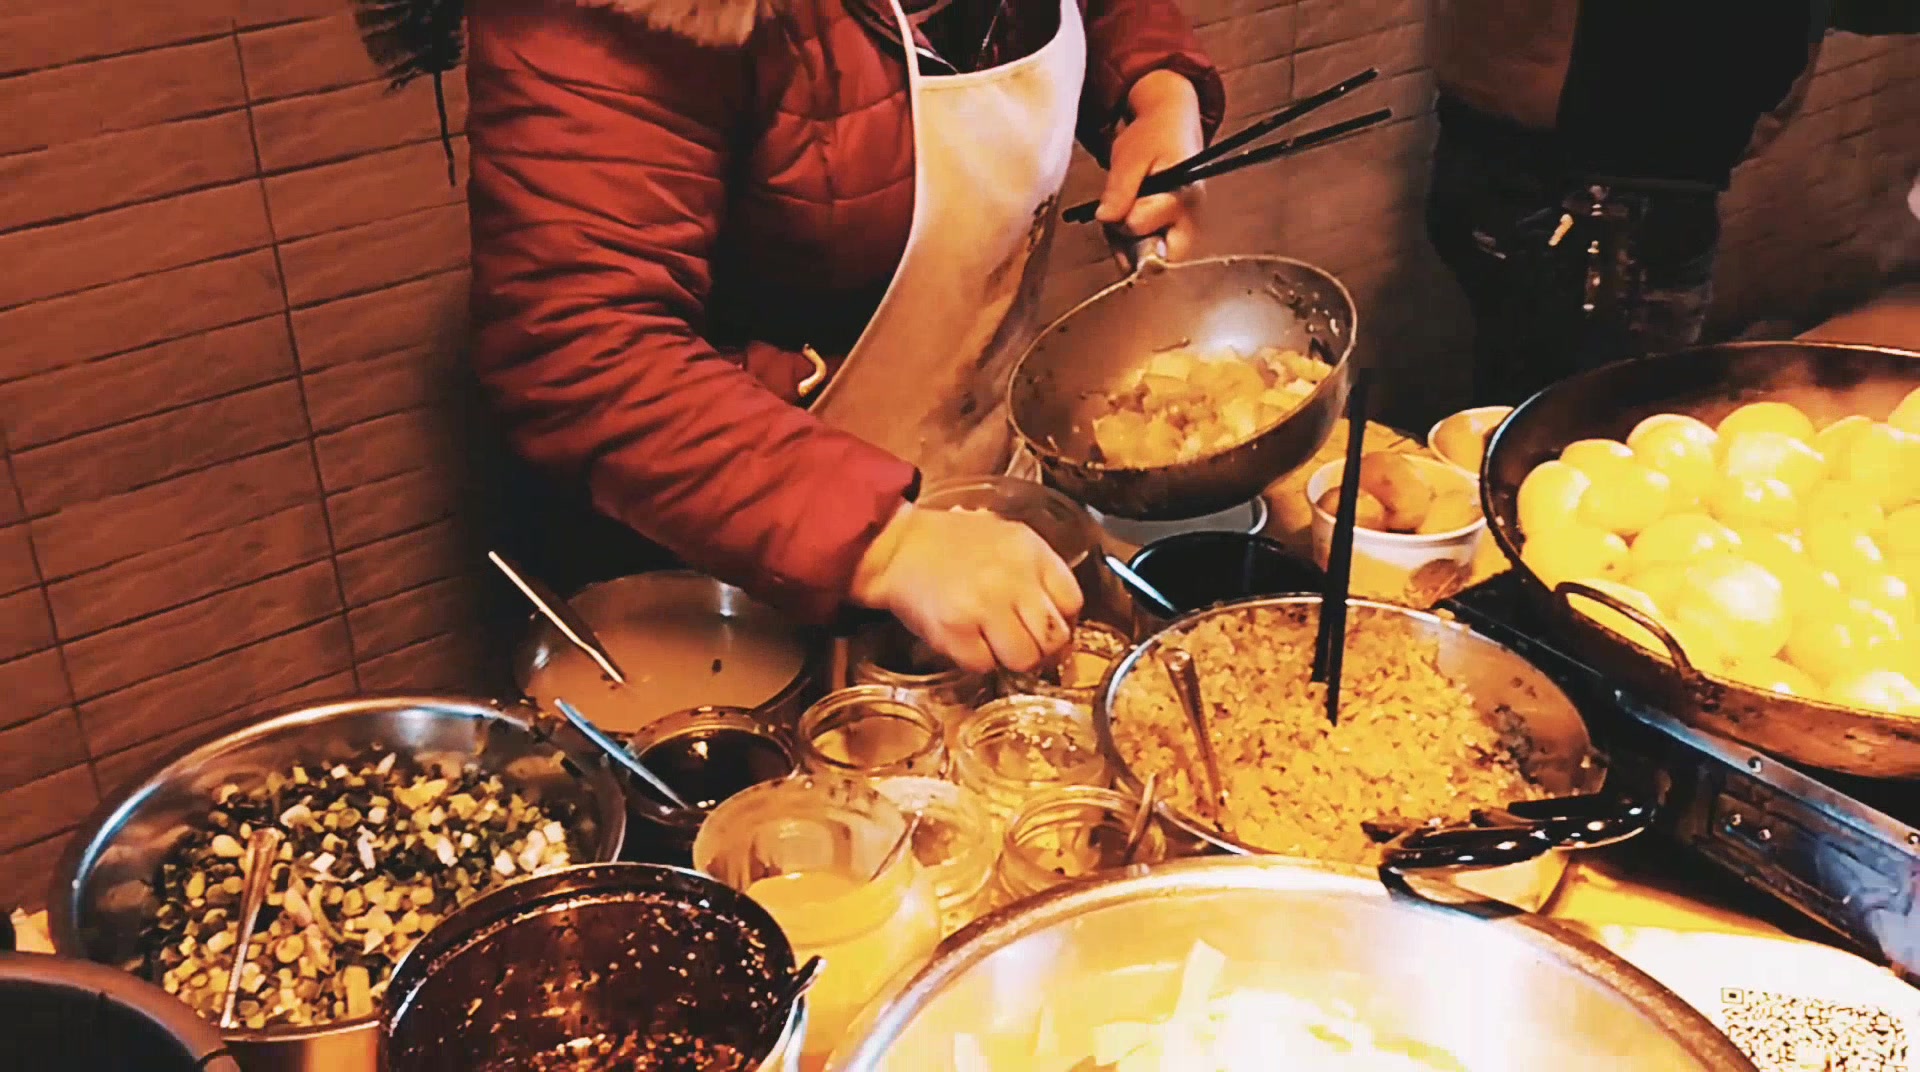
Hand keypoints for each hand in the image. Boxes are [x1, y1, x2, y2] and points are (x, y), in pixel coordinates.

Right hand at [850, 504, 1082, 673]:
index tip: (1049, 627)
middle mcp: (1012, 579)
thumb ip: (1038, 572)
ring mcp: (984, 606)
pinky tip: (966, 640)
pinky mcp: (955, 631)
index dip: (1063, 622)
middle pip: (1054, 637)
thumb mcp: (1008, 539)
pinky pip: (985, 665)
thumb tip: (1061, 618)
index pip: (1072, 603)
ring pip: (1025, 658)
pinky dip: (976, 660)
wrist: (898, 547)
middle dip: (1042, 648)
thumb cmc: (952, 544)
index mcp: (1030, 552)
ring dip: (1011, 658)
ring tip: (993, 643)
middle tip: (1024, 644)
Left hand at [1096, 69, 1206, 260]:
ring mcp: (1186, 232)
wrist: (1173, 128)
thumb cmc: (1152, 138)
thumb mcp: (1130, 155)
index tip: (1119, 196)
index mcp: (1183, 194)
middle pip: (1157, 261)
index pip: (1138, 224)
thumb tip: (1106, 218)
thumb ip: (1119, 188)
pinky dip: (1131, 246)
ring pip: (1150, 263)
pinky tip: (1127, 220)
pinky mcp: (1177, 237)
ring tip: (1125, 210)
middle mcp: (1191, 220)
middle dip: (1130, 246)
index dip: (1119, 215)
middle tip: (1120, 217)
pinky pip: (1149, 258)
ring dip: (1127, 245)